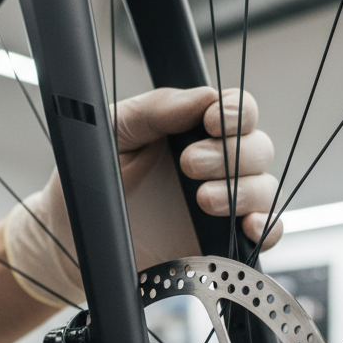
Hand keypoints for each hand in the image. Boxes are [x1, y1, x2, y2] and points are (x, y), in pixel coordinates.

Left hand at [4, 87, 282, 306]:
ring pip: (265, 188)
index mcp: (193, 132)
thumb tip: (202, 98)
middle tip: (188, 165)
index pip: (238, 111)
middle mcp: (216, 167)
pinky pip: (265, 234)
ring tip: (202, 200)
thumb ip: (155, 110)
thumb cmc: (92, 183)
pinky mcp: (221, 244)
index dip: (235, 112)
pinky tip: (246, 227)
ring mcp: (222, 207)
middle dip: (231, 154)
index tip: (210, 121)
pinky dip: (267, 228)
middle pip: (258, 148)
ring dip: (243, 191)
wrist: (75, 242)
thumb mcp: (113, 132)